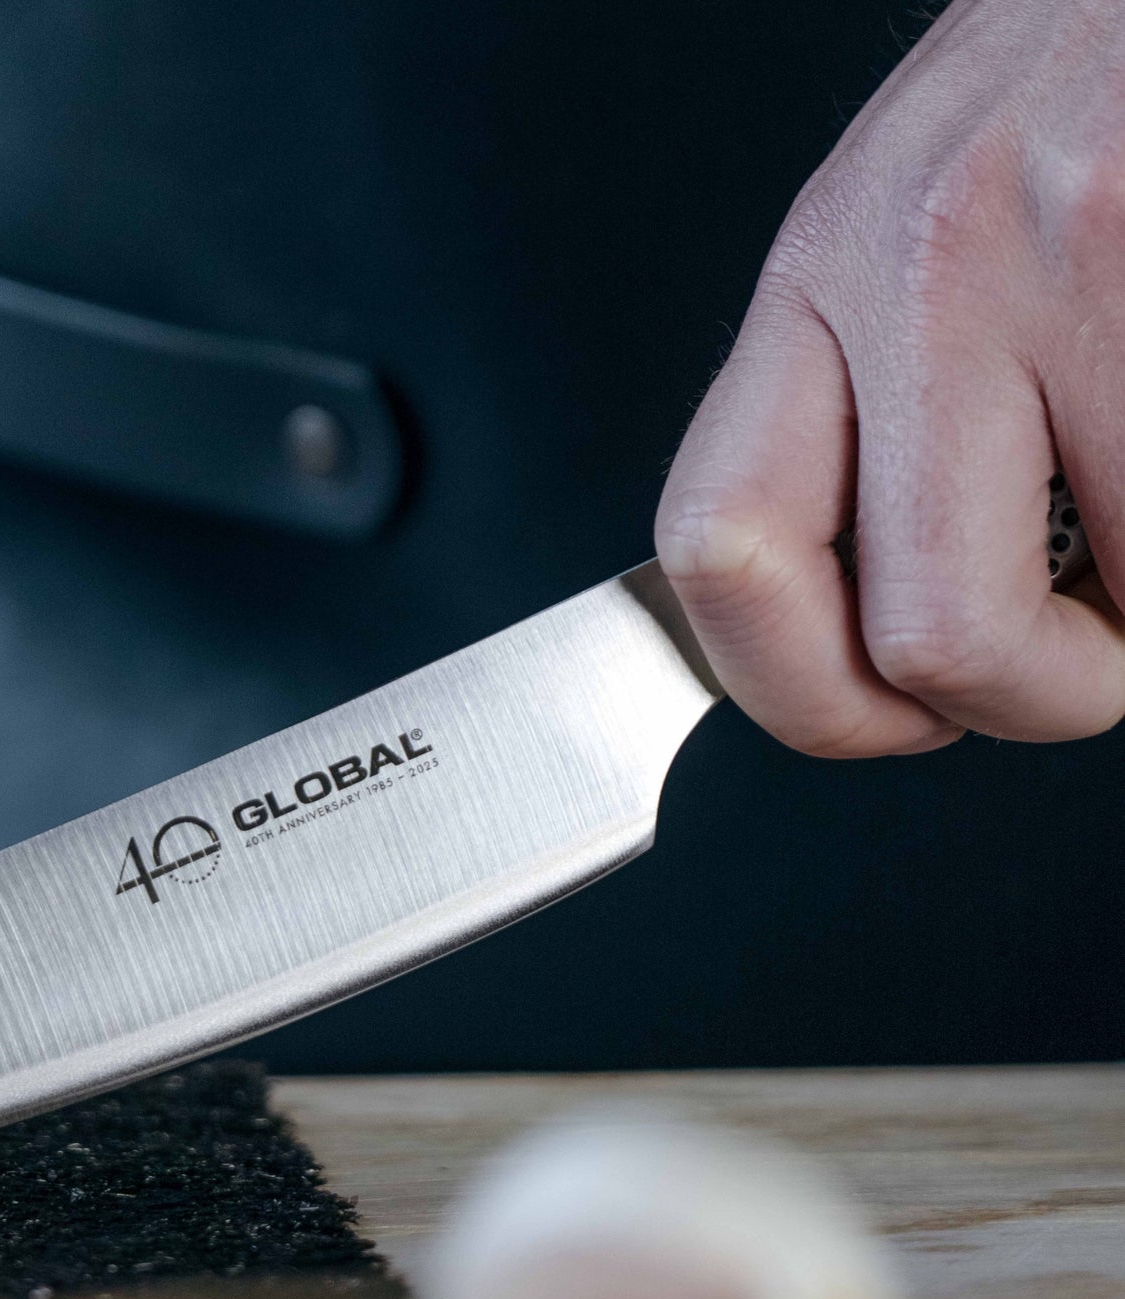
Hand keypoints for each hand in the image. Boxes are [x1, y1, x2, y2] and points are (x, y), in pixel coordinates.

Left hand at [657, 0, 1124, 755]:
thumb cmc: (1084, 82)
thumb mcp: (915, 234)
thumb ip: (870, 414)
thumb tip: (881, 636)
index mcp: (822, 276)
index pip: (717, 553)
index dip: (797, 694)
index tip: (880, 712)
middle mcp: (923, 268)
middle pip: (924, 638)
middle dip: (1025, 701)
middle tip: (1077, 658)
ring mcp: (1072, 260)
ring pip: (1110, 601)